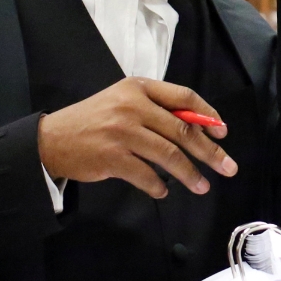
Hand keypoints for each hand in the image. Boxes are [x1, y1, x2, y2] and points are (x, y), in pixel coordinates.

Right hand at [38, 78, 237, 198]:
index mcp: (139, 87)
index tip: (222, 133)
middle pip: (183, 130)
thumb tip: (199, 131)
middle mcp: (132, 106)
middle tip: (228, 167)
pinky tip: (162, 192)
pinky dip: (158, 187)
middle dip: (210, 152)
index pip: (184, 97)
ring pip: (169, 155)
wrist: (52, 140)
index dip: (208, 115)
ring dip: (189, 174)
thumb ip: (156, 110)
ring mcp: (122, 131)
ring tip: (202, 186)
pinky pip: (146, 175)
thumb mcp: (123, 102)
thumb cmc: (95, 121)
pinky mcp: (112, 157)